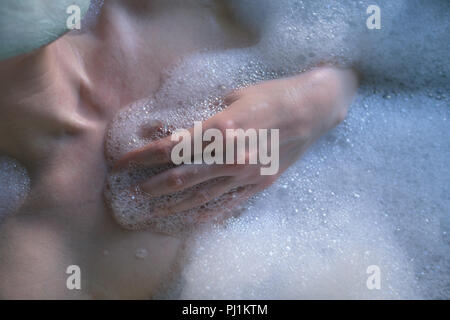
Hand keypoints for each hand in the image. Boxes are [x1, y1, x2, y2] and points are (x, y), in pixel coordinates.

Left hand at [113, 66, 358, 215]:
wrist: (312, 110)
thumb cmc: (271, 96)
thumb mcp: (231, 97)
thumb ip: (202, 118)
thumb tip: (174, 132)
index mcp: (219, 129)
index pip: (168, 148)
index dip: (140, 158)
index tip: (121, 165)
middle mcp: (228, 157)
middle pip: (179, 177)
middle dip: (150, 186)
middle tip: (131, 193)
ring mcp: (244, 175)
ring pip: (199, 196)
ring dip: (171, 204)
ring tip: (151, 211)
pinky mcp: (258, 184)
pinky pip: (226, 204)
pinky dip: (204, 213)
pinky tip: (188, 219)